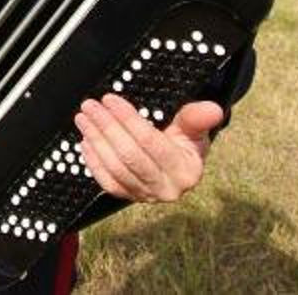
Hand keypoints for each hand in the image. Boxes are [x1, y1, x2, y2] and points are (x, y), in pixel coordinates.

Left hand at [73, 94, 221, 202]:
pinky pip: (107, 182)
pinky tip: (86, 142)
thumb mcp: (193, 128)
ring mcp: (146, 196)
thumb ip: (197, 118)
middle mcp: (167, 188)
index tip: (110, 99)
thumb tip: (213, 109)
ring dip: (96, 141)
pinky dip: (93, 162)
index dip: (128, 119)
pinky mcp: (130, 198)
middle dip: (106, 127)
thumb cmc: (185, 142)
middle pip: (129, 156)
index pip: (150, 142)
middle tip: (90, 106)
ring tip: (84, 119)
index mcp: (185, 171)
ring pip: (115, 169)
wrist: (178, 164)